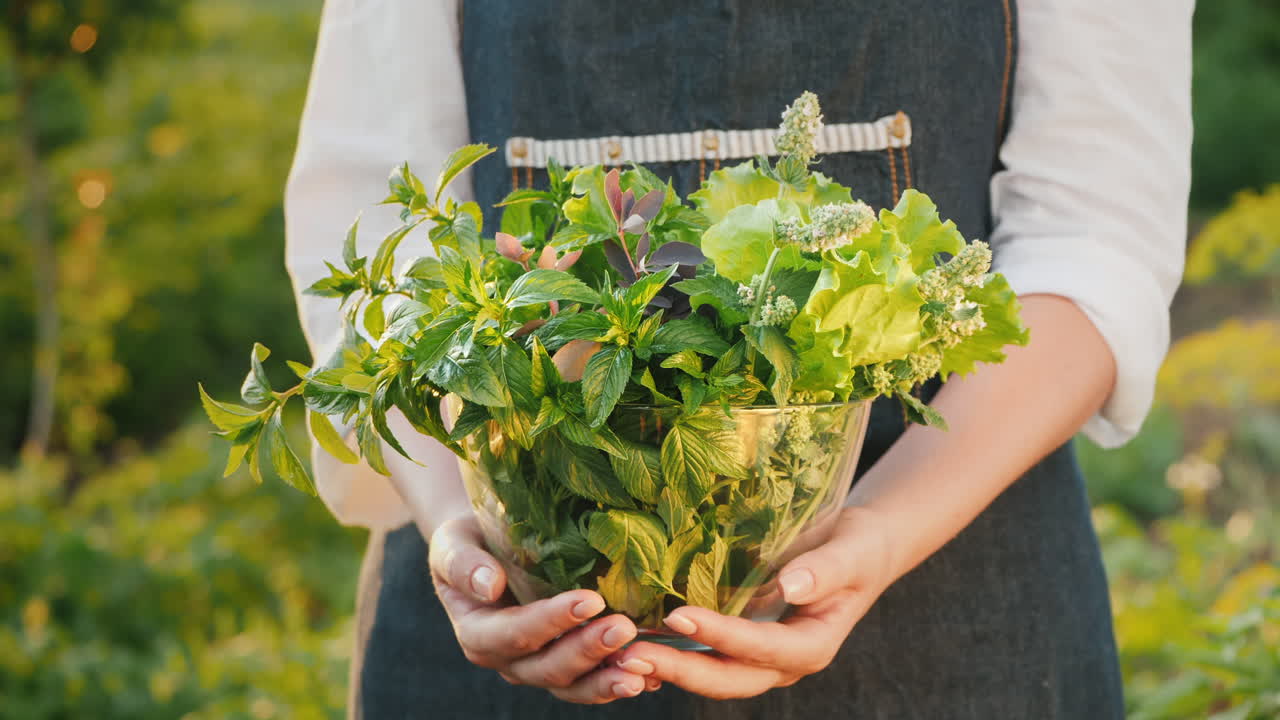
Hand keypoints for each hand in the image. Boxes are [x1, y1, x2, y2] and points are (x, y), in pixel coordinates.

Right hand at [428, 514, 659, 702]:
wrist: (484, 550)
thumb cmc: (468, 542)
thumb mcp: (453, 545)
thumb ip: (463, 564)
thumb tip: (488, 584)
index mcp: (478, 633)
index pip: (514, 634)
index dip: (551, 622)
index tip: (590, 600)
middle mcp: (508, 660)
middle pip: (548, 668)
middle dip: (588, 651)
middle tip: (624, 628)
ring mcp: (538, 667)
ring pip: (574, 686)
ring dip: (608, 679)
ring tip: (644, 670)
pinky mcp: (565, 665)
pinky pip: (592, 682)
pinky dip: (620, 679)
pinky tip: (652, 675)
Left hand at [608, 505, 895, 698]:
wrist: (861, 551)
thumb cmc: (858, 547)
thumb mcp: (851, 553)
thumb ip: (824, 570)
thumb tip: (790, 586)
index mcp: (812, 645)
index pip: (760, 648)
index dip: (720, 636)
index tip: (680, 615)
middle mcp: (784, 662)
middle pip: (727, 678)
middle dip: (679, 670)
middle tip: (631, 653)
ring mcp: (762, 658)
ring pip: (711, 675)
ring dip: (668, 669)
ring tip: (621, 657)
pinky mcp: (744, 644)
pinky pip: (706, 657)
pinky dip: (673, 653)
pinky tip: (637, 640)